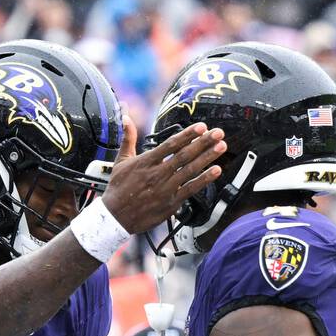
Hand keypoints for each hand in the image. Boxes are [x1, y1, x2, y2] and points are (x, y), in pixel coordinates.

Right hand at [103, 122, 225, 233]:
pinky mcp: (170, 203)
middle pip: (184, 155)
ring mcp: (165, 189)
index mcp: (146, 161)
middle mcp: (158, 174)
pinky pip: (191, 189)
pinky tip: (216, 171)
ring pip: (190, 170)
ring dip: (207, 157)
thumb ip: (128, 138)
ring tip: (221, 146)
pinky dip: (204, 180)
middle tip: (218, 133)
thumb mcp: (121, 161)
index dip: (188, 135)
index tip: (201, 127)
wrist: (115, 217)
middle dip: (203, 143)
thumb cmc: (118, 188)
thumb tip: (126, 118)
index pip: (170, 144)